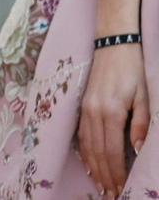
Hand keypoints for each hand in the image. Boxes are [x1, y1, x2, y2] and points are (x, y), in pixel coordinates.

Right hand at [80, 42, 147, 194]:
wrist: (114, 43)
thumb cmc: (134, 69)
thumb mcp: (145, 96)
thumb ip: (141, 124)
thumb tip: (137, 150)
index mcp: (111, 112)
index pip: (112, 151)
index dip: (116, 173)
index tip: (121, 190)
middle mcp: (93, 112)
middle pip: (97, 152)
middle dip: (104, 175)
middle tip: (110, 194)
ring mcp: (85, 108)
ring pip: (86, 145)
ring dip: (93, 167)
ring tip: (100, 185)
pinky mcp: (83, 104)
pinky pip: (81, 134)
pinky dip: (84, 152)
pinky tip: (88, 163)